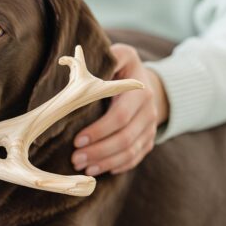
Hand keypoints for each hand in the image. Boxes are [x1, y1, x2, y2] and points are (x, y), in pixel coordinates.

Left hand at [71, 44, 168, 175]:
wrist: (148, 83)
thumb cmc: (124, 68)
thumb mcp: (121, 56)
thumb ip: (109, 56)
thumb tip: (79, 57)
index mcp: (139, 92)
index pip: (120, 117)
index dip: (99, 130)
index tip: (77, 140)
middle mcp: (148, 112)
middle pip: (125, 139)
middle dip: (99, 151)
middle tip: (75, 159)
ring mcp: (150, 128)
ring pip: (131, 152)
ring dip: (106, 162)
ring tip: (84, 168)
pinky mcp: (149, 140)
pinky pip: (136, 158)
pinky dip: (118, 166)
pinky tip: (100, 170)